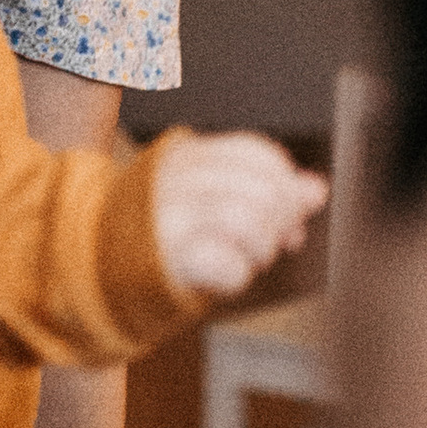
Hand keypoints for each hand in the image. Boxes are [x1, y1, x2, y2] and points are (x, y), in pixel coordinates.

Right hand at [149, 130, 324, 296]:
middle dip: (283, 219)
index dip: (285, 183)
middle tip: (279, 239)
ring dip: (264, 246)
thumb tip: (316, 190)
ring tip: (255, 256)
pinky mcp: (168, 259)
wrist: (110, 264)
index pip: (256, 153)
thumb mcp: (216, 196)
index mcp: (187, 155)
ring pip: (246, 219)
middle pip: (261, 188)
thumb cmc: (172, 229)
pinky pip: (227, 263)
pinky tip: (231, 271)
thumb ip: (268, 188)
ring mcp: (169, 217)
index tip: (291, 211)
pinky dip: (241, 273)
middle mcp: (175, 180)